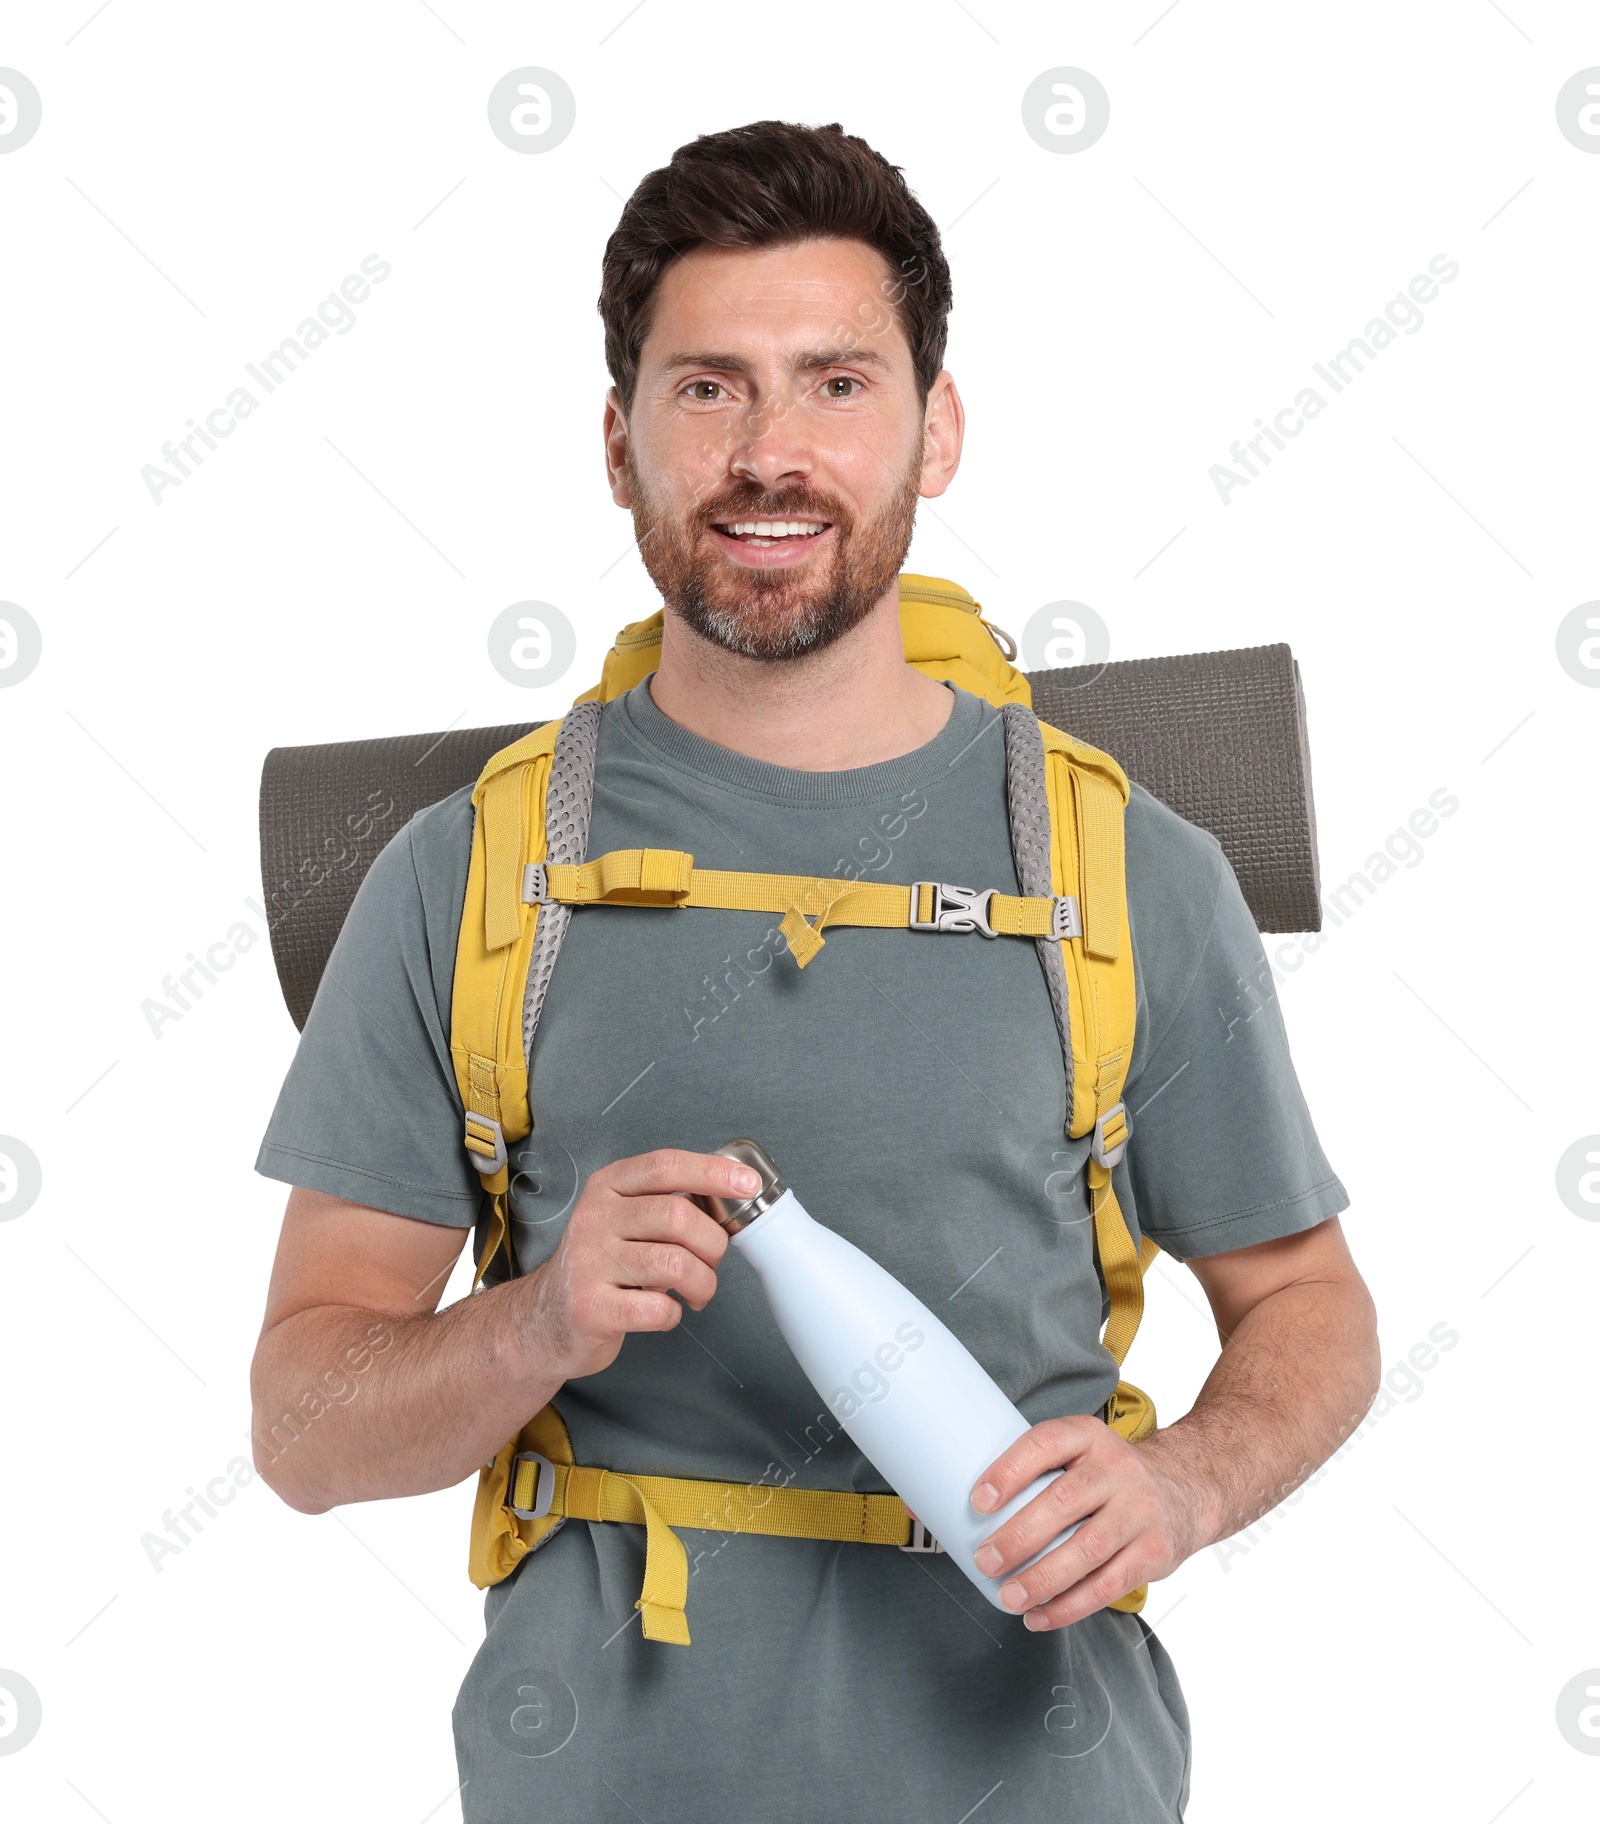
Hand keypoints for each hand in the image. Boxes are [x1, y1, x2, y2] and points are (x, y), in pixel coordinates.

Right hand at [520, 1148, 759, 1380]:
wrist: (545, 1319)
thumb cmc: (599, 1266)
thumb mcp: (622, 1219)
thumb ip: (664, 1203)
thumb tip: (727, 1195)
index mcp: (607, 1188)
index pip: (665, 1166)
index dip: (712, 1172)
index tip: (748, 1183)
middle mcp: (594, 1218)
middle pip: (678, 1215)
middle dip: (713, 1243)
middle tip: (713, 1261)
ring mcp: (589, 1263)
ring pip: (675, 1263)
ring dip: (702, 1283)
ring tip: (696, 1292)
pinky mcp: (590, 1308)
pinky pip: (659, 1309)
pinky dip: (675, 1314)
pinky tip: (664, 1311)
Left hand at [969, 1416, 1206, 1630]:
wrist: (1187, 1490)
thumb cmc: (1109, 1476)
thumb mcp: (1081, 1454)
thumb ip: (1035, 1473)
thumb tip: (955, 1510)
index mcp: (1089, 1437)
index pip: (1046, 1443)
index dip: (1010, 1470)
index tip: (977, 1500)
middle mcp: (1117, 1469)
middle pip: (1063, 1501)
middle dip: (1019, 1535)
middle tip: (985, 1560)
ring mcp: (1140, 1511)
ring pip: (1086, 1549)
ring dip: (1042, 1578)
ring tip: (1009, 1596)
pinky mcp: (1154, 1552)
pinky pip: (1107, 1585)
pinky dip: (1069, 1607)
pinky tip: (1039, 1616)